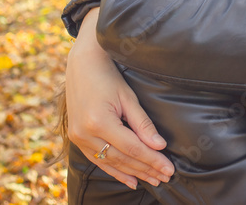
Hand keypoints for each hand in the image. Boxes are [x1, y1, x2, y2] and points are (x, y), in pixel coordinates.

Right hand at [65, 9, 174, 188]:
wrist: (81, 65)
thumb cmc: (108, 76)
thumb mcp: (128, 97)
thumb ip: (143, 124)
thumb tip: (159, 146)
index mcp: (99, 122)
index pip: (133, 148)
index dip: (153, 160)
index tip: (169, 169)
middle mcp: (85, 133)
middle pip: (122, 158)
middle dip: (146, 169)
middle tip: (165, 177)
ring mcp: (78, 137)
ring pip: (110, 163)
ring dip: (133, 173)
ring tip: (152, 180)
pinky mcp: (76, 138)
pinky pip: (97, 160)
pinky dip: (115, 171)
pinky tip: (130, 180)